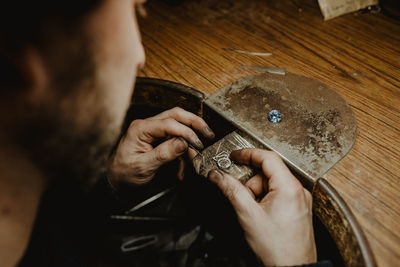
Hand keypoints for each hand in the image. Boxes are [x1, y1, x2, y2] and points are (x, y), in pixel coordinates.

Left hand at [107, 107, 213, 186]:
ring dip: (190, 140)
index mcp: (140, 129)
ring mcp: (153, 132)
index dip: (186, 132)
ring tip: (196, 155)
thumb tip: (182, 143)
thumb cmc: (123, 174)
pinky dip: (183, 152)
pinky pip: (175, 140)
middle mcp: (147, 126)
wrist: (116, 182)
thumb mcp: (143, 166)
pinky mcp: (157, 140)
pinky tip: (183, 167)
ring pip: (178, 126)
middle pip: (175, 116)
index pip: (168, 123)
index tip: (197, 143)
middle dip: (194, 123)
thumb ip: (163, 154)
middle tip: (208, 133)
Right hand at [208, 149, 315, 265]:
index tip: (234, 156)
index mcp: (289, 188)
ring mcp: (300, 201)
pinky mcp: (298, 209)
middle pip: (268, 173)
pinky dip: (265, 200)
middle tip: (242, 197)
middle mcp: (298, 191)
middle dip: (251, 183)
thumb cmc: (276, 248)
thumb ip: (231, 190)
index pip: (268, 157)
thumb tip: (217, 175)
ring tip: (253, 213)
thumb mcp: (248, 215)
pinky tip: (260, 215)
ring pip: (272, 185)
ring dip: (257, 193)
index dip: (248, 154)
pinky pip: (278, 195)